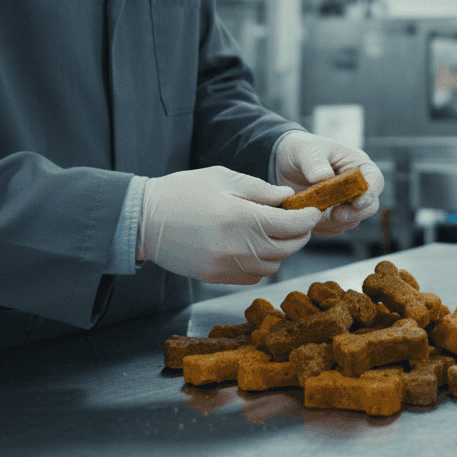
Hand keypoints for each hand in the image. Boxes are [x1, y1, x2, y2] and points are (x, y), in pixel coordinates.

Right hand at [139, 166, 320, 284]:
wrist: (143, 219)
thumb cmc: (182, 192)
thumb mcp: (223, 179)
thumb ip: (260, 189)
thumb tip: (287, 198)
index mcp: (242, 218)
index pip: (292, 225)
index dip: (308, 218)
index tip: (314, 210)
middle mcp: (238, 247)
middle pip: (287, 249)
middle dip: (299, 234)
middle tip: (299, 221)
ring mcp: (227, 266)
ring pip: (273, 266)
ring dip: (281, 251)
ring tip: (275, 233)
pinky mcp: (216, 277)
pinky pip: (253, 276)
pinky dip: (262, 264)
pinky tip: (255, 247)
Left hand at [275, 131, 384, 236]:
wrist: (286, 164)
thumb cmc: (302, 150)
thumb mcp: (305, 150)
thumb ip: (314, 162)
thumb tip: (324, 176)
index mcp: (357, 165)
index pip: (375, 180)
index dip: (370, 193)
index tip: (357, 203)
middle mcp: (356, 186)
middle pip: (370, 206)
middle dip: (355, 213)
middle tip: (335, 215)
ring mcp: (346, 203)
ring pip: (352, 220)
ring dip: (335, 221)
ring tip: (313, 213)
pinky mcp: (333, 215)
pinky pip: (335, 228)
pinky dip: (324, 227)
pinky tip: (308, 218)